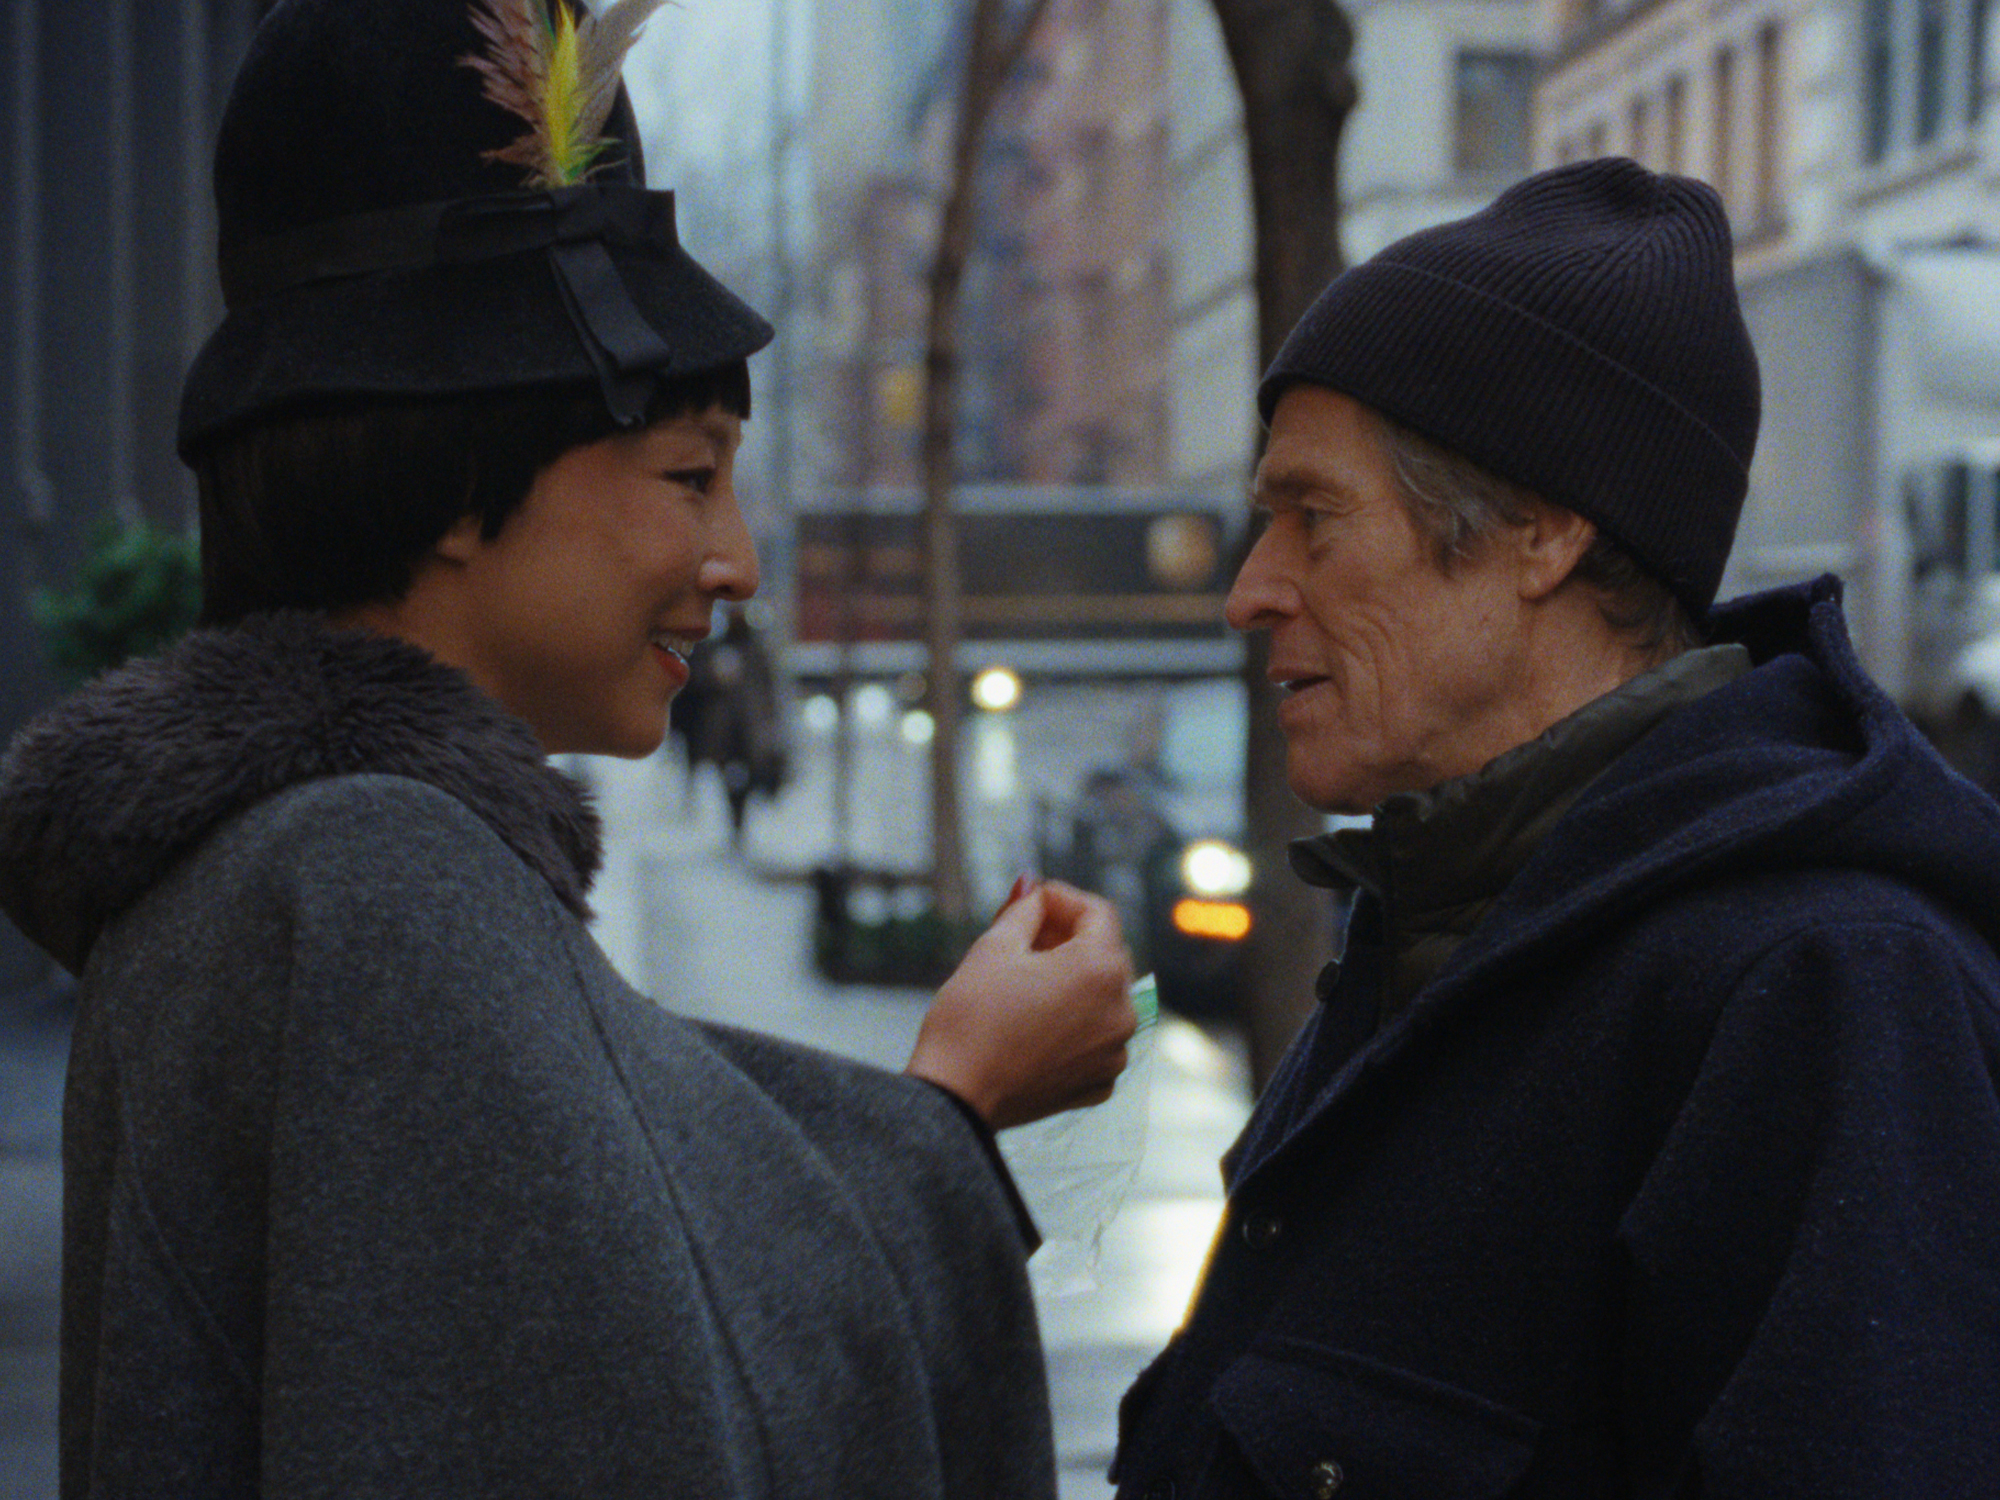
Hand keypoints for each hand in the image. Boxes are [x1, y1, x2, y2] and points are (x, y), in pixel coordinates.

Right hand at [907, 880, 1135, 1129]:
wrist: (956, 1097)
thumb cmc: (970, 1019)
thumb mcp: (994, 947)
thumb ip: (1025, 910)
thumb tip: (1034, 888)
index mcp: (1101, 969)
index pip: (1098, 912)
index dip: (1062, 899)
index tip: (1031, 901)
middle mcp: (1121, 1010)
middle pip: (1104, 954)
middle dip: (1067, 938)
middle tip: (1023, 935)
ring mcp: (1115, 1050)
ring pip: (1102, 996)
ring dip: (1071, 980)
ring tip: (1025, 980)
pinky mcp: (1100, 1081)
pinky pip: (1096, 1037)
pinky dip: (1073, 1023)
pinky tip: (1034, 1021)